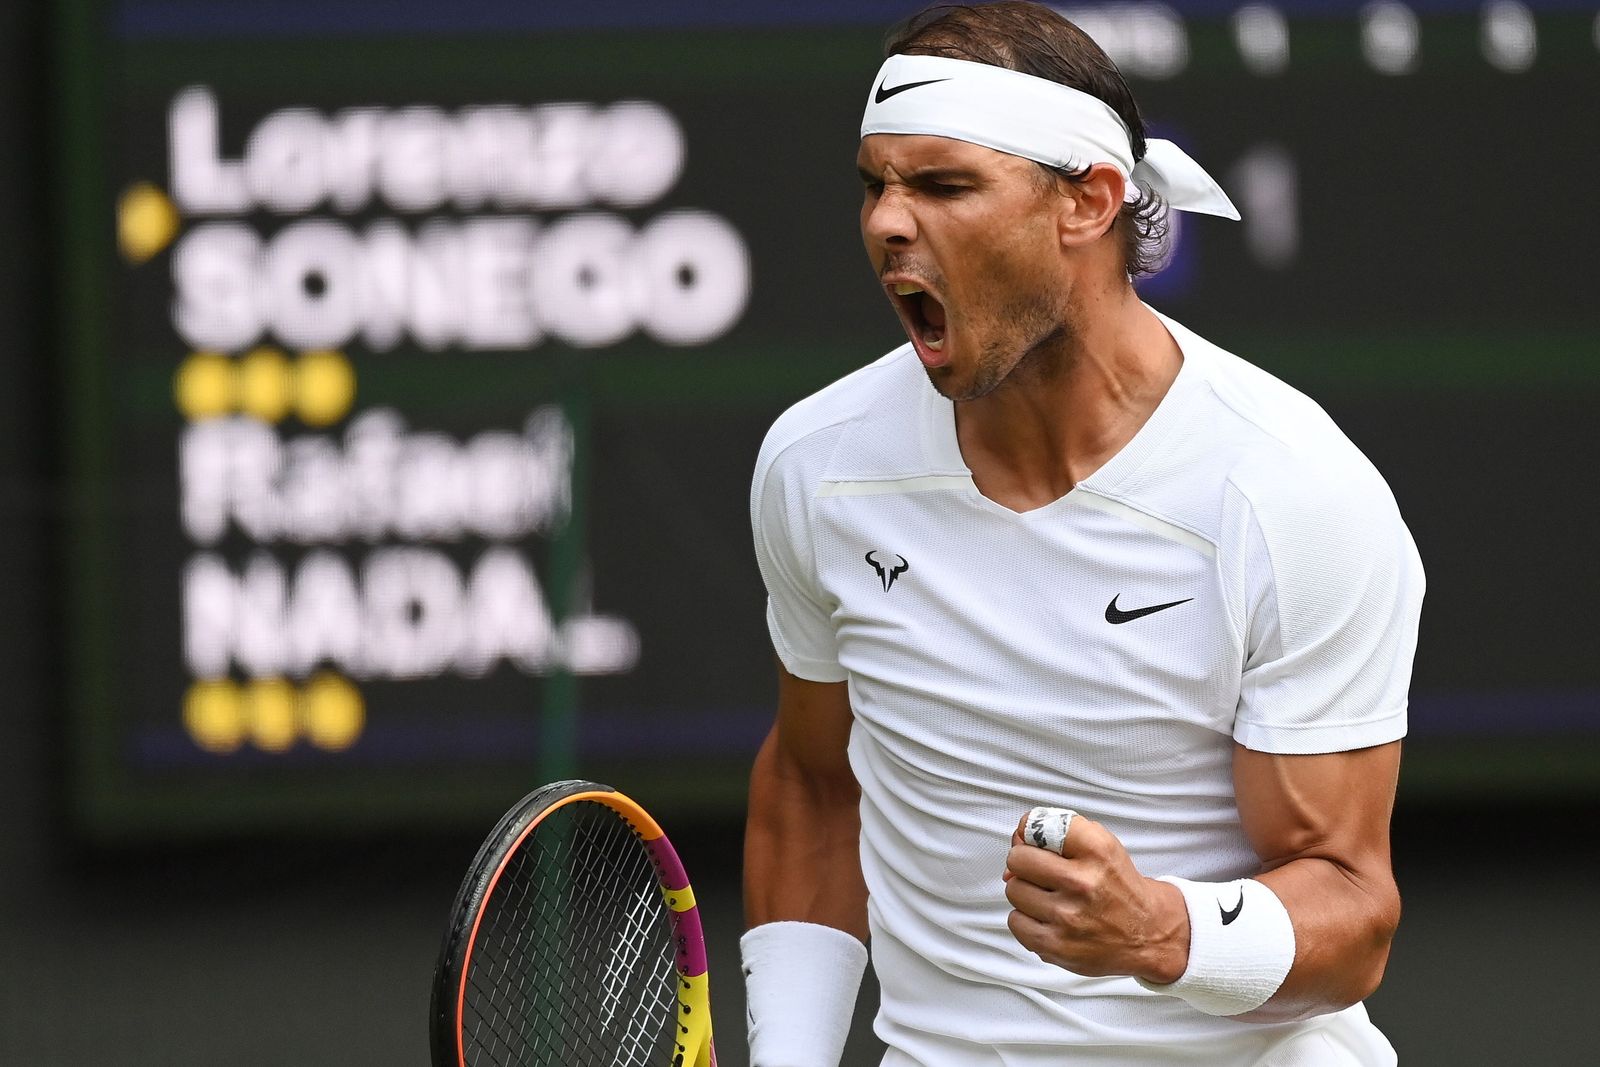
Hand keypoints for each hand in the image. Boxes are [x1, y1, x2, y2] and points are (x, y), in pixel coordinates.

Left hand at [1003, 812, 1189, 982]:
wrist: (1148, 934)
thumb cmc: (1117, 887)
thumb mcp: (1102, 845)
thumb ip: (1058, 832)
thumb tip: (1016, 843)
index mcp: (1097, 850)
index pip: (1037, 826)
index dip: (1031, 833)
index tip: (1037, 843)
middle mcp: (1083, 882)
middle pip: (1018, 859)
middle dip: (1024, 864)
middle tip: (1041, 873)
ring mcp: (1068, 916)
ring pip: (1014, 890)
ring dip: (1027, 893)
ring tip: (1050, 898)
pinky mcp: (1057, 946)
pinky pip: (1015, 922)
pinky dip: (1027, 920)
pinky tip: (1048, 919)